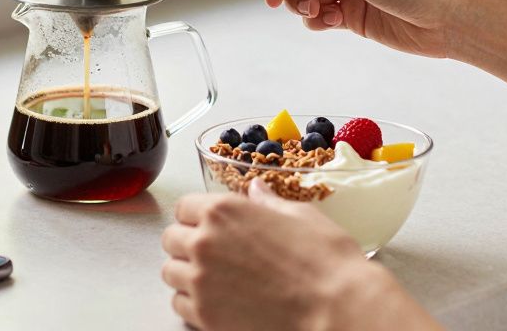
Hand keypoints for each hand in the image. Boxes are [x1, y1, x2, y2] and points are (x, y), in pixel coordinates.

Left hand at [161, 182, 428, 330]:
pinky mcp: (205, 316)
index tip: (208, 223)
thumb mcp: (300, 216)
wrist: (336, 309)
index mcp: (224, 211)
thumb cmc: (326, 261)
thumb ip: (268, 202)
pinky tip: (216, 301)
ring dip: (186, 273)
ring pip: (170, 273)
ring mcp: (201, 282)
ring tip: (213, 278)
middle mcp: (205, 243)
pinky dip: (191, 302)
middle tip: (211, 252)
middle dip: (187, 243)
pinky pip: (179, 305)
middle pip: (171, 239)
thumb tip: (256, 190)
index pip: (185, 207)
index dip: (197, 215)